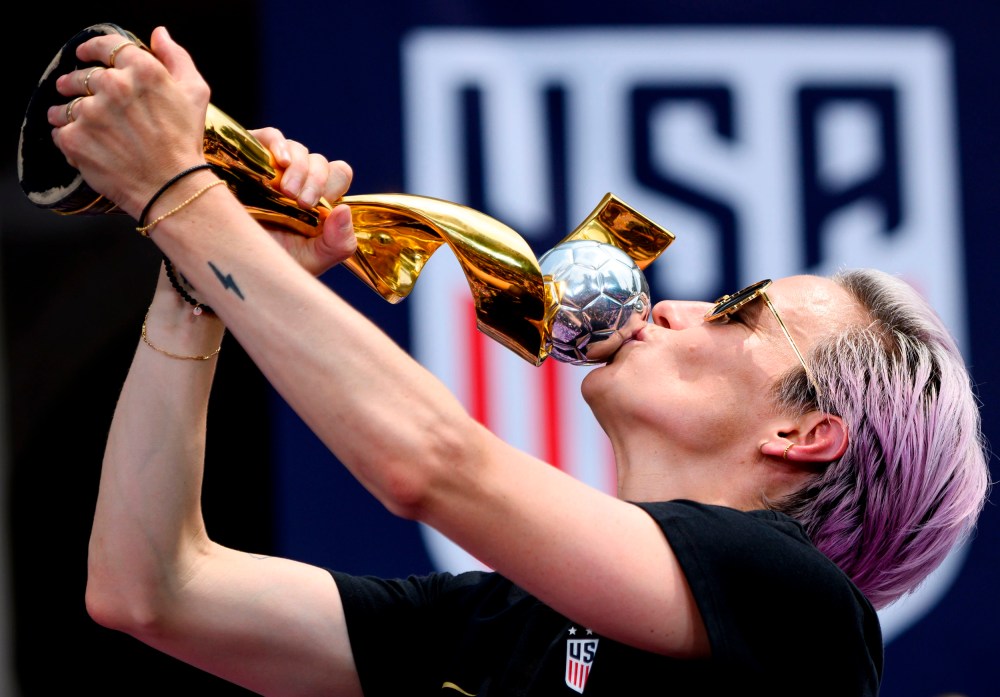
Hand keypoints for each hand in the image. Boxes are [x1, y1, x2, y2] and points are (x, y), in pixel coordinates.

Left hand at [48, 27, 209, 219]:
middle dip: (78, 83)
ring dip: (69, 112)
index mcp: (142, 70)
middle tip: (81, 94)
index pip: (107, 46)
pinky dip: (69, 138)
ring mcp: (90, 112)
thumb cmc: (186, 143)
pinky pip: (60, 132)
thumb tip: (159, 35)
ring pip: (66, 104)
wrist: (173, 189)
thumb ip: (176, 58)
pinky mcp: (74, 138)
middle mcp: (113, 86)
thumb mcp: (195, 94)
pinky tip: (87, 146)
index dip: (93, 49)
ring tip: (83, 126)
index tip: (85, 54)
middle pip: (82, 75)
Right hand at [250, 127, 357, 276]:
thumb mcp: (310, 261)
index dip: (335, 184)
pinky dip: (279, 145)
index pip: (339, 175)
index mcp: (316, 202)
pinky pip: (272, 137)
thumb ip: (339, 244)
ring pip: (300, 150)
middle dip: (316, 181)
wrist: (220, 256)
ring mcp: (274, 167)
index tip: (319, 207)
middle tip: (302, 203)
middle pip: (321, 162)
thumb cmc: (265, 260)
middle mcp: (297, 181)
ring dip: (299, 168)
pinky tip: (280, 161)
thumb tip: (345, 210)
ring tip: (285, 191)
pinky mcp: (249, 154)